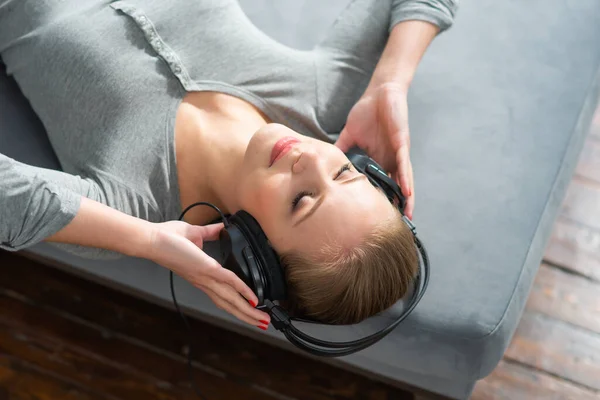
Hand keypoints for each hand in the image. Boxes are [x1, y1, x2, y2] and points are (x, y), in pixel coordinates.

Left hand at [147, 221, 270, 328]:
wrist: (152, 239)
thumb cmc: (166, 238)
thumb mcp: (194, 234)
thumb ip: (210, 232)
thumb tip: (222, 227)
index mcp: (202, 276)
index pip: (222, 295)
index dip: (237, 304)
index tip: (251, 309)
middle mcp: (204, 282)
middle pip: (229, 303)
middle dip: (247, 315)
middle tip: (263, 323)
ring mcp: (206, 277)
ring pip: (231, 299)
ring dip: (248, 311)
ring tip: (262, 319)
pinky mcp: (207, 269)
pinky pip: (230, 282)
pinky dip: (243, 291)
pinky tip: (254, 298)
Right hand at [335, 82, 413, 218]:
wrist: (381, 93)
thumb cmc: (367, 112)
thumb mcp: (350, 135)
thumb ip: (340, 149)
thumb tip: (324, 162)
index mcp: (377, 159)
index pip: (379, 184)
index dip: (381, 200)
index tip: (378, 219)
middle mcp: (389, 160)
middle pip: (395, 187)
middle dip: (397, 205)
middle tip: (397, 225)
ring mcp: (397, 153)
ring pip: (404, 180)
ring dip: (406, 198)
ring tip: (407, 215)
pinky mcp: (401, 143)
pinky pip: (404, 164)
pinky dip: (406, 178)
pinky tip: (407, 191)